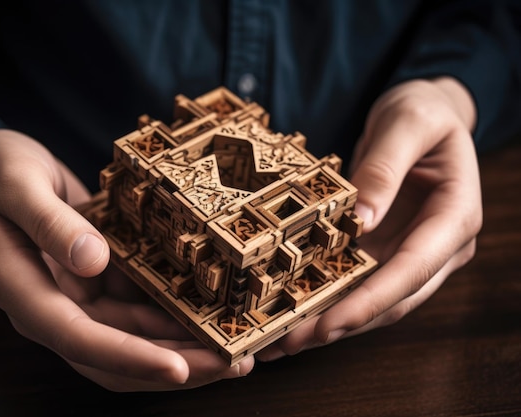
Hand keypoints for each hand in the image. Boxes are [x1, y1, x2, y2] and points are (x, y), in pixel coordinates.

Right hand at [0, 128, 253, 390]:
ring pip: (133, 339)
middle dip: (173, 365)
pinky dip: (173, 316)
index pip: (77, 339)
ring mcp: (77, 295)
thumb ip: (48, 222)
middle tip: (231, 365)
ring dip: (182, 347)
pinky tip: (211, 313)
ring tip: (235, 349)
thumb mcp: (14, 182)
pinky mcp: (98, 281)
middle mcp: (53, 305)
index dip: (129, 358)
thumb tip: (93, 261)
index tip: (178, 369)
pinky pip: (139, 309)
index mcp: (23, 291)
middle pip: (113, 356)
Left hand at [258, 77, 480, 359]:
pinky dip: (327, 298)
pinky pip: (357, 281)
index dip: (371, 301)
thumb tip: (362, 221)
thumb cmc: (423, 112)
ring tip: (278, 339)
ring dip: (328, 321)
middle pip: (392, 299)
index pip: (414, 270)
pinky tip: (292, 310)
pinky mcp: (386, 249)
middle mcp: (439, 245)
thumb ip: (386, 168)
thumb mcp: (406, 123)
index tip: (329, 324)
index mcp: (456, 217)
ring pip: (373, 300)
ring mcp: (412, 251)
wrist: (425, 114)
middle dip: (340, 324)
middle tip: (287, 343)